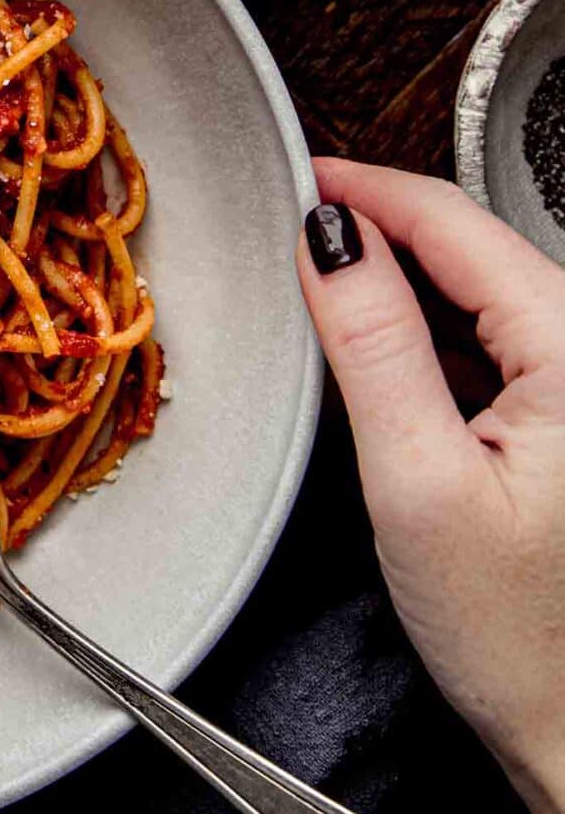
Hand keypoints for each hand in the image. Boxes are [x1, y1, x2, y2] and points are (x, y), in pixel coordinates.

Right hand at [297, 160, 564, 813]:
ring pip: (488, 293)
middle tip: (293, 221)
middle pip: (476, 249)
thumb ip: (373, 344)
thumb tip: (330, 239)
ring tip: (328, 278)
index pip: (457, 223)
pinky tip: (390, 354)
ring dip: (410, 278)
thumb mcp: (418, 481)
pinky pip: (503, 344)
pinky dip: (439, 332)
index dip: (366, 188)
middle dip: (384, 225)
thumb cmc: (520, 639)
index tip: (297, 174)